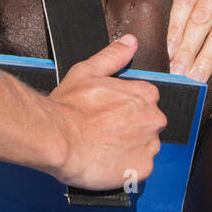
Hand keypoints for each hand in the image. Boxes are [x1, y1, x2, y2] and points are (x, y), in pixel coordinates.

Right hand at [46, 34, 166, 189]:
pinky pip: (139, 170)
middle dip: (130, 130)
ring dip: (129, 149)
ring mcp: (149, 145)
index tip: (109, 115)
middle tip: (104, 133)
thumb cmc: (69, 107)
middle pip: (148, 125)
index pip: (146, 101)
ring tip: (103, 149)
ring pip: (145, 148)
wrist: (57, 139)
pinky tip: (107, 162)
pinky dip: (126, 169)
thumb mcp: (88, 71)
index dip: (125, 109)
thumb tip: (130, 42)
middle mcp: (153, 118)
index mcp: (145, 94)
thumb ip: (113, 56)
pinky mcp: (142, 169)